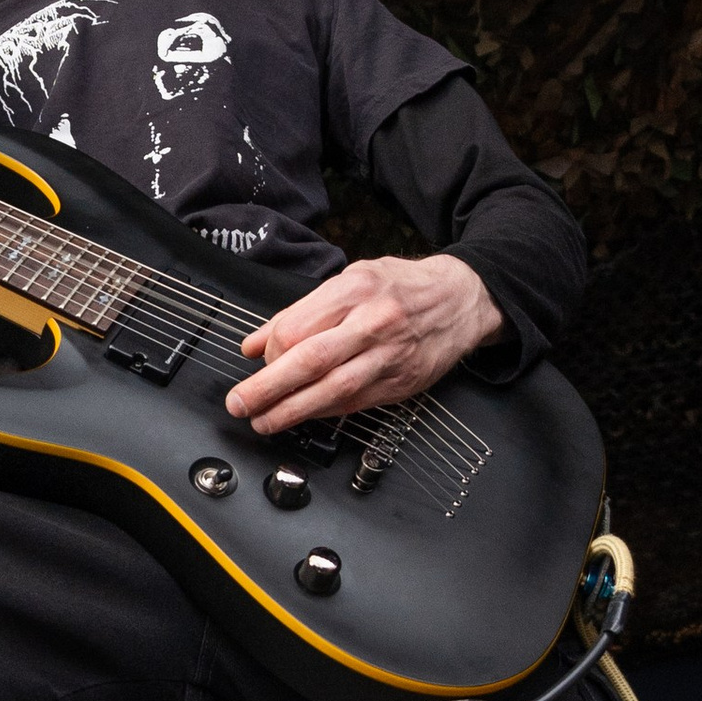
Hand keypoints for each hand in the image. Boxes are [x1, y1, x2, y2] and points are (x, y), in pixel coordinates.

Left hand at [226, 254, 502, 436]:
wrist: (461, 300)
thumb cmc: (401, 287)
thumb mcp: (350, 279)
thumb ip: (301, 311)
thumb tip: (255, 344)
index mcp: (355, 289)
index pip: (298, 325)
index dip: (269, 350)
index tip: (252, 362)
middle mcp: (373, 323)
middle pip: (311, 360)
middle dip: (268, 388)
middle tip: (240, 404)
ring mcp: (389, 356)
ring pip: (333, 390)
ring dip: (291, 411)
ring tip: (264, 421)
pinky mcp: (401, 383)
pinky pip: (354, 403)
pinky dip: (323, 412)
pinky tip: (302, 416)